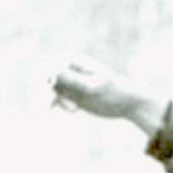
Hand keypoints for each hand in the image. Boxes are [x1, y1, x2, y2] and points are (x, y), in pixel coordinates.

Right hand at [50, 57, 164, 135]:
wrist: (126, 103)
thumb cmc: (113, 92)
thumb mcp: (93, 87)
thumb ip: (74, 81)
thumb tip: (54, 73)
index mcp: (74, 61)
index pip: (52, 64)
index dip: (47, 75)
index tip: (52, 85)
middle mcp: (69, 70)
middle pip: (46, 76)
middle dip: (46, 90)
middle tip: (51, 103)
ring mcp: (69, 83)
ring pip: (49, 89)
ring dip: (53, 100)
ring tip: (73, 109)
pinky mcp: (70, 95)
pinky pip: (55, 98)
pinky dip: (56, 104)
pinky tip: (73, 111)